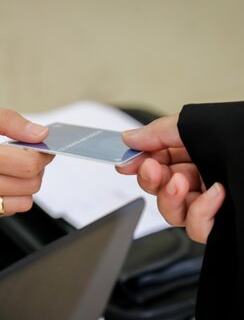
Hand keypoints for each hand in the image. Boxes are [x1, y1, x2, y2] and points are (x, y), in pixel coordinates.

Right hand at [116, 114, 225, 243]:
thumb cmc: (243, 139)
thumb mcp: (197, 128)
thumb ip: (159, 133)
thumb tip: (128, 138)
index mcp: (192, 155)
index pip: (154, 162)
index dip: (137, 163)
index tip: (125, 162)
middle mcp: (199, 179)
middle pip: (158, 189)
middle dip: (151, 179)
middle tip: (153, 168)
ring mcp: (209, 202)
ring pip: (172, 212)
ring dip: (172, 198)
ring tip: (183, 183)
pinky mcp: (220, 223)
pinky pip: (198, 228)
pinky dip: (201, 213)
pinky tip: (216, 194)